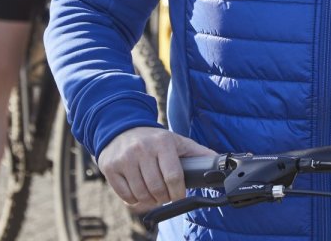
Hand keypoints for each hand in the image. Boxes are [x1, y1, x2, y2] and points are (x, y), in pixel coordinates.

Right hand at [97, 127, 215, 212]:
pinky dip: (134, 201)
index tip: (180, 195)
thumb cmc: (154, 139)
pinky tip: (139, 193)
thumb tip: (219, 161)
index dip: (178, 192)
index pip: (173, 176)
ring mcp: (125, 159)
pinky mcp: (111, 168)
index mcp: (162, 142)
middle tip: (166, 196)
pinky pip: (125, 196)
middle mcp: (142, 149)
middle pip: (157, 189)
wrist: (122, 129)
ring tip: (154, 195)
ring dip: (150, 201)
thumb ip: (197, 152)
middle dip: (164, 198)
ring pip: (141, 195)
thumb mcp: (176, 141)